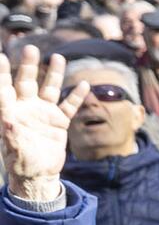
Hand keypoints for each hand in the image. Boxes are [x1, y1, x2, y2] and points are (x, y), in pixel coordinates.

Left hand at [0, 47, 87, 201]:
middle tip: (29, 48)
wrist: (37, 176)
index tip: (2, 57)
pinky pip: (69, 105)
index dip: (3, 72)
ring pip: (48, 88)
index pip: (4, 87)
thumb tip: (5, 115)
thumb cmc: (20, 161)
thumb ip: (8, 127)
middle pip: (26, 81)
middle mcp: (26, 108)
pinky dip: (76, 95)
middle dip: (28, 65)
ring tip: (58, 57)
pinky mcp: (59, 122)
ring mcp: (43, 114)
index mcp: (10, 111)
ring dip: (53, 73)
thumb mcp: (12, 143)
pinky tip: (83, 84)